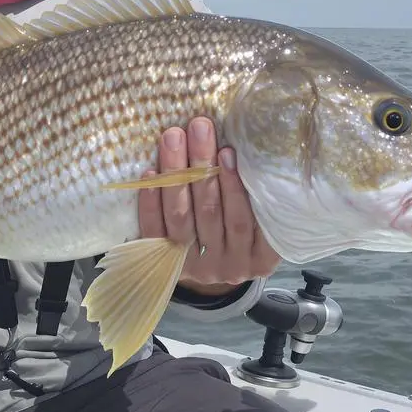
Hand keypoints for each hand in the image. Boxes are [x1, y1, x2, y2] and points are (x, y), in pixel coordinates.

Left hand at [137, 116, 280, 293]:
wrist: (213, 282)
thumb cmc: (242, 235)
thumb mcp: (261, 227)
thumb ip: (257, 201)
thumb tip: (243, 146)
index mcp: (257, 257)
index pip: (245, 219)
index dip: (235, 185)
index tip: (228, 150)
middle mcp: (227, 265)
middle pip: (211, 212)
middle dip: (203, 167)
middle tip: (199, 128)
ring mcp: (195, 267)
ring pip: (183, 218)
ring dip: (176, 175)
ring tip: (174, 139)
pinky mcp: (165, 264)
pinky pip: (155, 233)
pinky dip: (151, 202)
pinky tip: (150, 174)